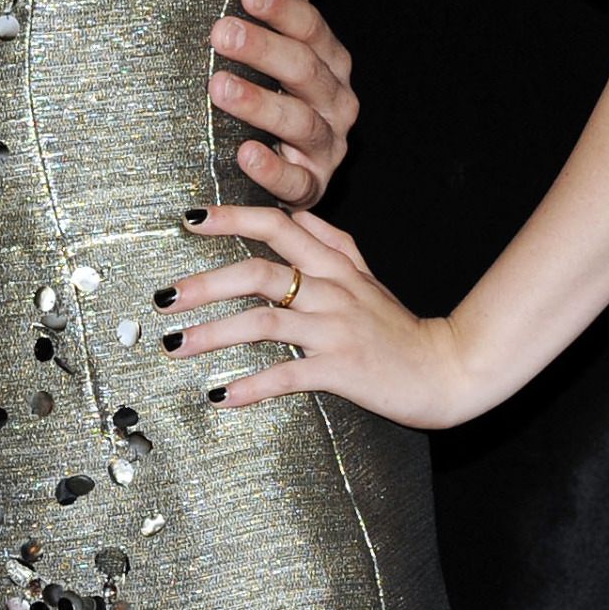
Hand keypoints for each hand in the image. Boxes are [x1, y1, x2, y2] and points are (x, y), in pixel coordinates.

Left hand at [155, 204, 486, 429]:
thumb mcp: (366, 274)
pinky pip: (288, 374)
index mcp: (334, 263)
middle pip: (259, 271)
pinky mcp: (341, 369)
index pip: (278, 225)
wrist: (446, 369)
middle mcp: (331, 289)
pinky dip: (251, 386)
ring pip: (264, 321)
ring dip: (213, 333)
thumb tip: (297, 213)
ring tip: (175, 345)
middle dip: (204, 282)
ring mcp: (335, 329)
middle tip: (162, 297)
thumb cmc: (398, 325)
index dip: (231, 218)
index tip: (188, 219)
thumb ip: (332, 241)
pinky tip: (220, 396)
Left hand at [217, 0, 354, 205]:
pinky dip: (272, 170)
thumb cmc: (284, 89)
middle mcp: (337, 101)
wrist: (293, 165)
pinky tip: (244, 155)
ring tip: (219, 88)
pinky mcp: (311, 188)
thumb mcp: (290, 32)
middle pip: (306, 71)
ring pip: (301, 123)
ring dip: (261, 105)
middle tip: (219, 32)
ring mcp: (327, 147)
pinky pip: (295, 182)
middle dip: (264, 50)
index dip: (283, 10)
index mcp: (331, 59)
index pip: (313, 27)